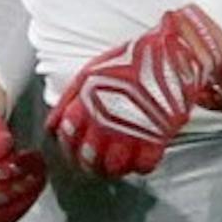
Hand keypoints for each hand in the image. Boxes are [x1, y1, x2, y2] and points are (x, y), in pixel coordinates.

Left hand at [49, 5, 221, 176]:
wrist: (170, 52)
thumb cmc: (131, 60)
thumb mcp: (91, 73)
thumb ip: (68, 101)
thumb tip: (51, 127)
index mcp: (88, 102)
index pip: (68, 136)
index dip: (69, 145)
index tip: (74, 147)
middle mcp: (107, 119)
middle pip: (88, 157)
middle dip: (88, 162)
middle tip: (93, 161)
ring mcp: (132, 129)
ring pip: (114, 167)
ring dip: (112, 169)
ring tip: (115, 162)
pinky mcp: (157, 136)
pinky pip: (144, 166)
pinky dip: (140, 167)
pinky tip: (138, 158)